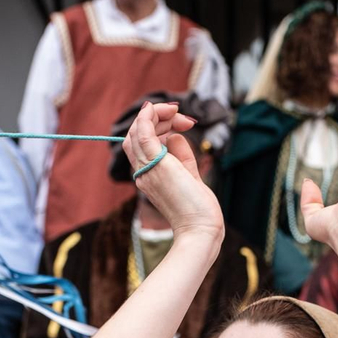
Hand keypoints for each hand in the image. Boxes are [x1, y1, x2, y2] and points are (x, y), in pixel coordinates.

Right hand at [125, 101, 220, 238]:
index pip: (141, 142)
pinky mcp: (155, 164)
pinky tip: (165, 109)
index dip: (158, 126)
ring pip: (138, 129)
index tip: (183, 123)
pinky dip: (150, 116)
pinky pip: (144, 132)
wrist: (201, 228)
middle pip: (136, 133)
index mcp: (147, 175)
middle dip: (158, 117)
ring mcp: (146, 169)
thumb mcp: (190, 175)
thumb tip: (175, 135)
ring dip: (157, 114)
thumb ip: (182, 155)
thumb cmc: (198, 209)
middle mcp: (142, 172)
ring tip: (178, 113)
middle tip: (184, 119)